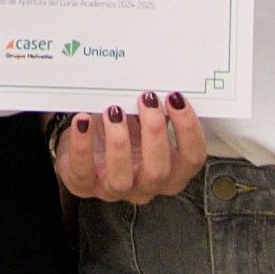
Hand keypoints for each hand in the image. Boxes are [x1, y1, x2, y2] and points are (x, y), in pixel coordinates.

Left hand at [50, 95, 208, 202]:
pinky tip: (83, 120)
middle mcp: (147, 185)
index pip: (192, 158)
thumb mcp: (145, 119)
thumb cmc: (124, 130)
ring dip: (119, 143)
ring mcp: (115, 189)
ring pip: (122, 179)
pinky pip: (83, 171)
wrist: (89, 141)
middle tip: (146, 100)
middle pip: (159, 170)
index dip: (188, 129)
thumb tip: (162, 84)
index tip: (175, 98)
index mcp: (172, 169)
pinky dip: (82, 145)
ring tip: (114, 111)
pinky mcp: (84, 185)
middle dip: (154, 132)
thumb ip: (157, 110)